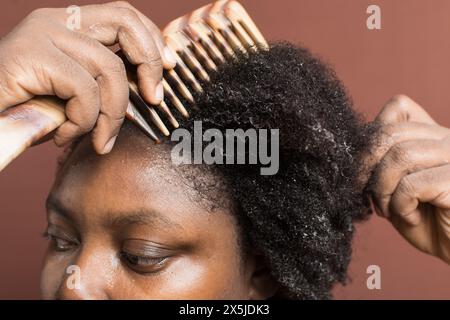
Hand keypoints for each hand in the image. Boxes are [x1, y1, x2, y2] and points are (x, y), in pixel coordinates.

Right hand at [0, 1, 175, 153]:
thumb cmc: (30, 112)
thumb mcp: (78, 95)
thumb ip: (107, 84)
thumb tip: (150, 89)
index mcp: (71, 24)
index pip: (124, 15)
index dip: (153, 40)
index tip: (170, 68)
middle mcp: (57, 20)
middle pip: (124, 21)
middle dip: (150, 62)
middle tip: (154, 100)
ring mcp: (43, 34)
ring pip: (108, 69)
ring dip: (112, 116)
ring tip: (98, 140)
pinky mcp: (30, 54)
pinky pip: (83, 91)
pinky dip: (82, 122)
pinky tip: (63, 137)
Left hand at [370, 94, 449, 263]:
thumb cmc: (424, 218)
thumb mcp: (395, 184)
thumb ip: (382, 160)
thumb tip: (349, 150)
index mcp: (432, 134)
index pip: (398, 107)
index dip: (371, 138)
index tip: (363, 170)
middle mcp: (448, 138)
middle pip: (390, 132)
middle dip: (366, 166)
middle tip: (365, 194)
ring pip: (400, 155)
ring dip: (383, 189)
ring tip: (388, 209)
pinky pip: (412, 185)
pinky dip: (401, 205)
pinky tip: (410, 217)